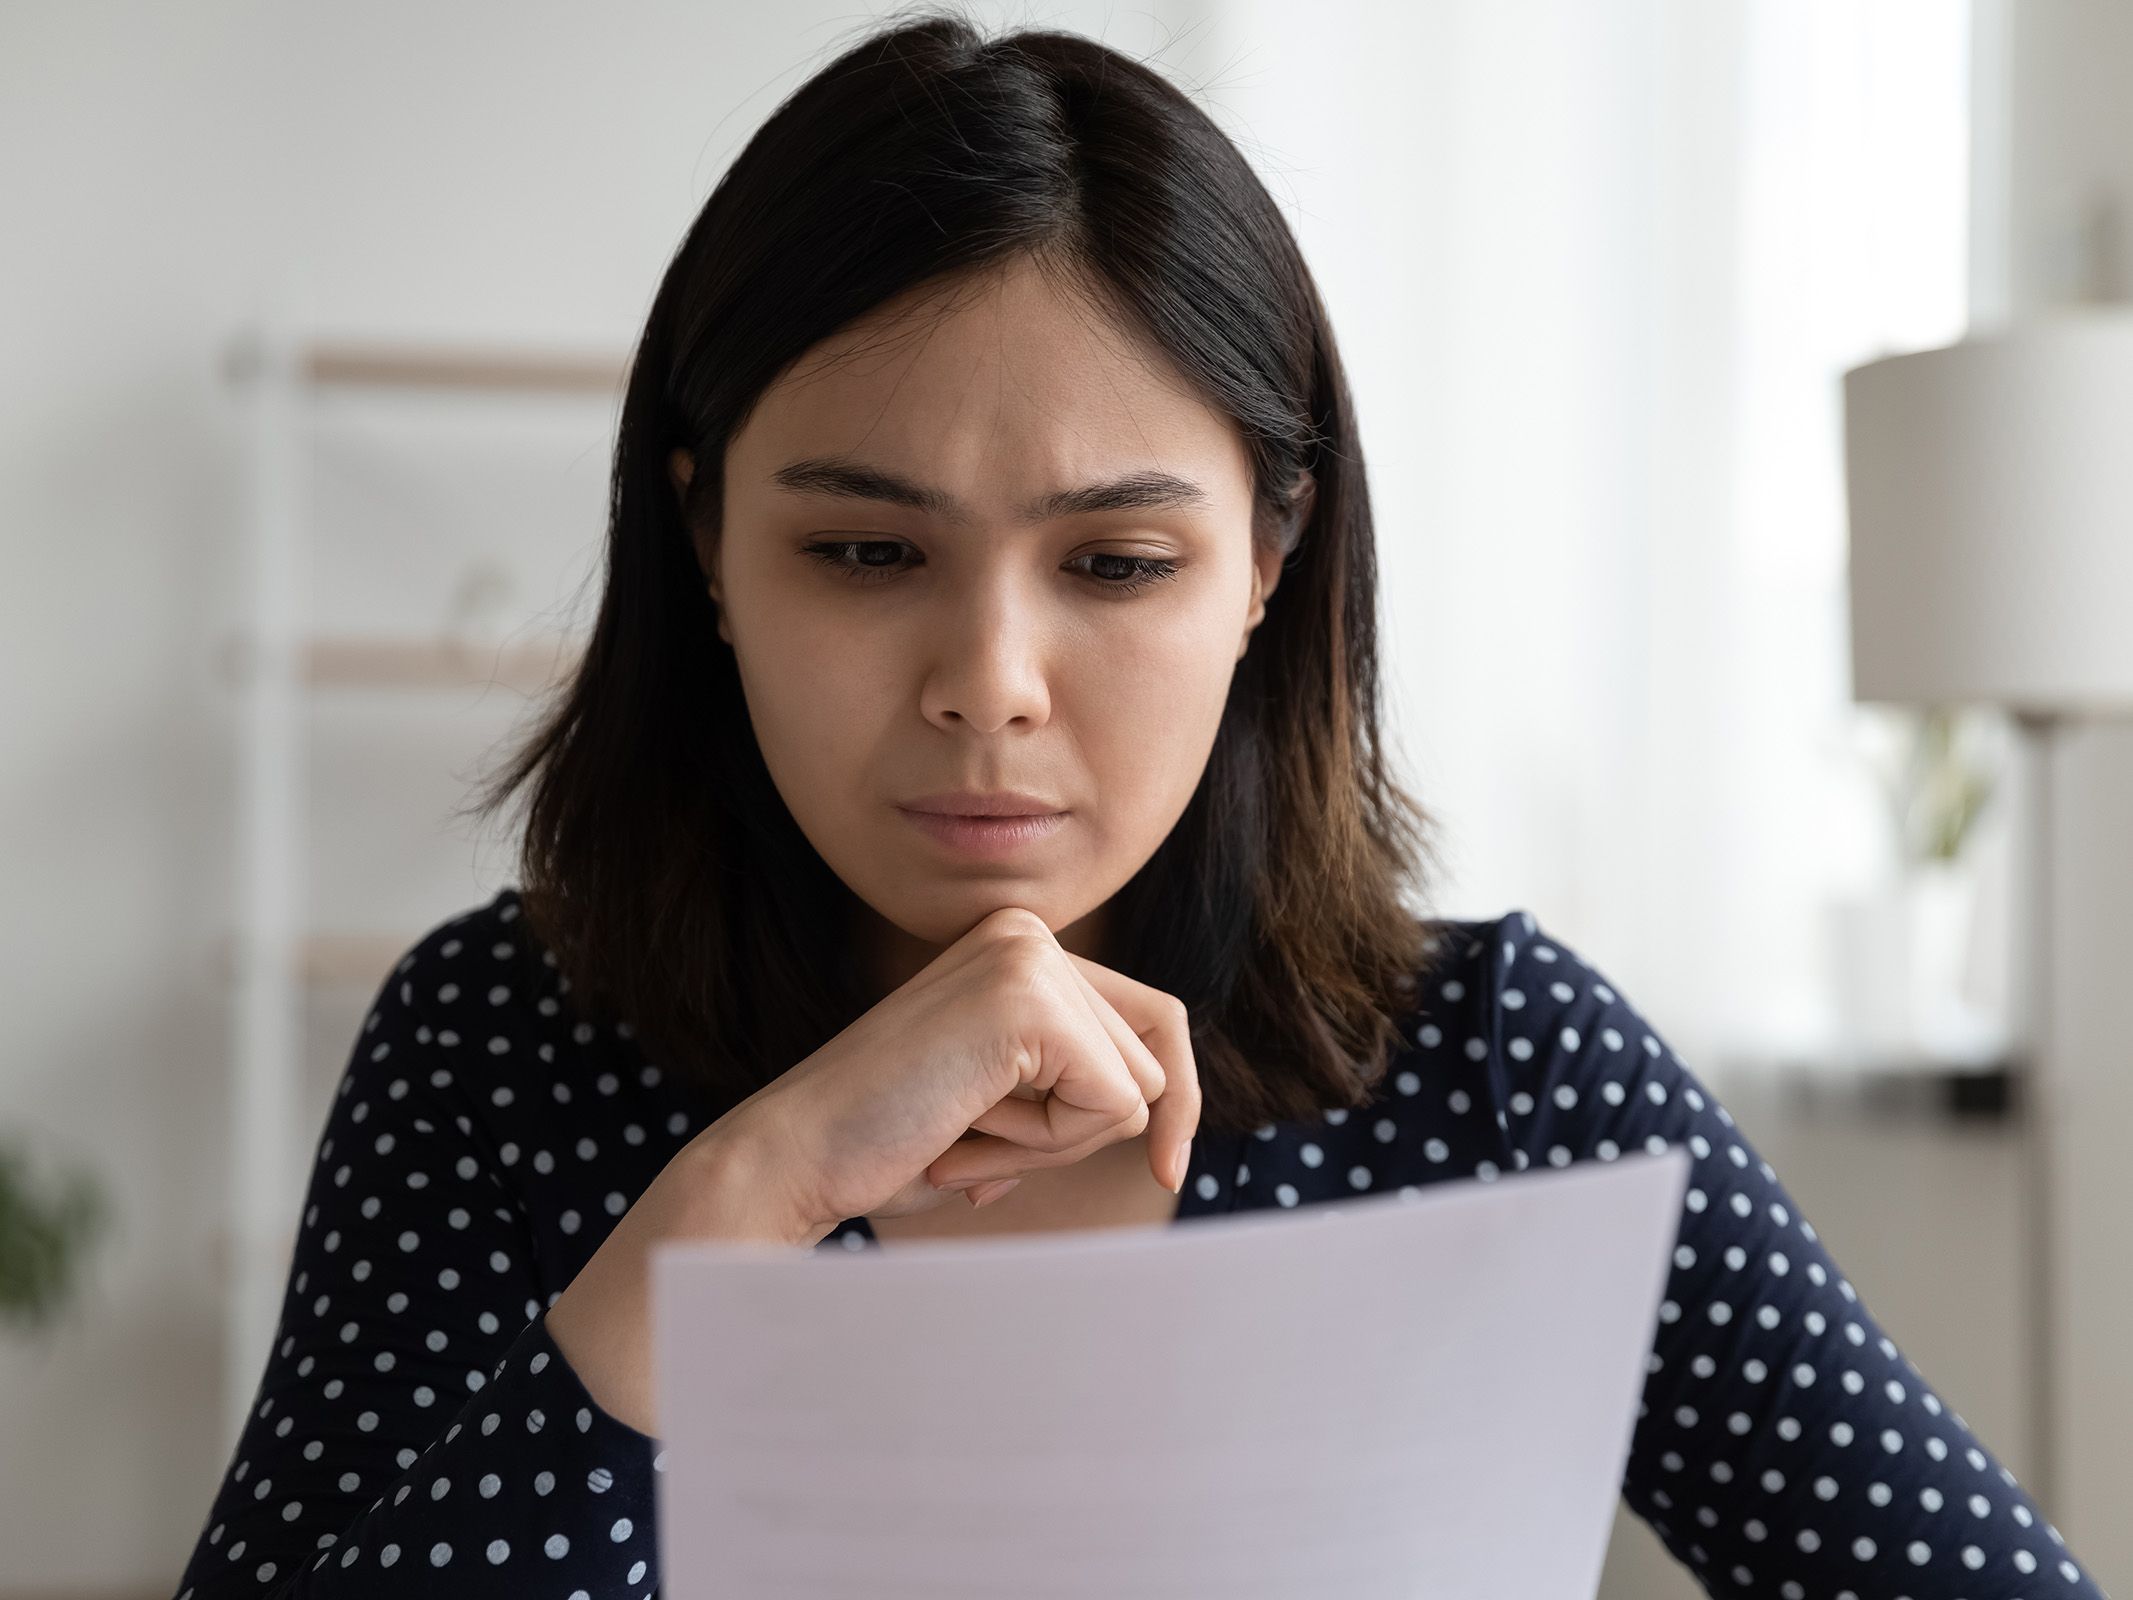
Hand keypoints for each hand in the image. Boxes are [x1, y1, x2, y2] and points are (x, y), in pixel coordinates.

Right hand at [731, 904, 1201, 1227]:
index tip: (1168, 1173)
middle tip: (971, 1140)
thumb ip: (1069, 1086)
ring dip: (1058, 1143)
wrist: (795, 1157)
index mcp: (1019, 946)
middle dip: (1080, 1134)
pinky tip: (964, 1130)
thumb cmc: (888, 1145)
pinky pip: (1113, 1106)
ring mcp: (1028, 958)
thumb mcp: (1001, 1104)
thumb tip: (1159, 1110)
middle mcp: (1028, 934)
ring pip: (1137, 1090)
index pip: (1152, 1021)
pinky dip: (1049, 1145)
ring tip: (960, 1130)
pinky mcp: (1030, 1001)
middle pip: (1153, 1061)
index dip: (1172, 1103)